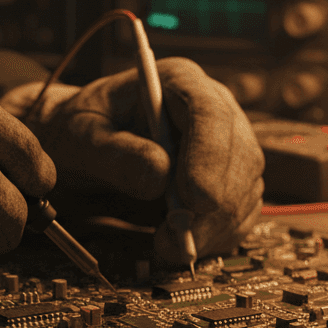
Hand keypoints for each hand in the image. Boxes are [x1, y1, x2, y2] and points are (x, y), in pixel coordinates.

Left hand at [10, 58, 263, 264]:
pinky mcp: (229, 181)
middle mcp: (213, 110)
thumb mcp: (82, 136)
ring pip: (246, 188)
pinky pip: (241, 212)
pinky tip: (183, 244)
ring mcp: (227, 147)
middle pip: (240, 155)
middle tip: (176, 237)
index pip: (211, 111)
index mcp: (178, 82)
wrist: (85, 148)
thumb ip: (114, 153)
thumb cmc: (82, 131)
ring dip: (215, 226)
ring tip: (167, 245)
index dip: (210, 156)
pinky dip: (218, 236)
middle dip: (215, 203)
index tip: (195, 199)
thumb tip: (159, 175)